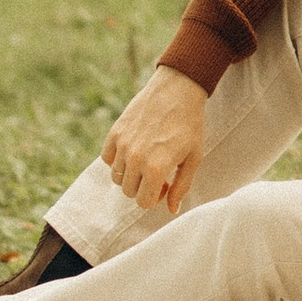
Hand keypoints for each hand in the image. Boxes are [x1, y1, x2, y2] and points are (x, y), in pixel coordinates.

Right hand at [102, 64, 210, 213]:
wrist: (178, 89)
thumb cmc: (190, 125)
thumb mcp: (194, 158)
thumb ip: (182, 187)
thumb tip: (171, 210)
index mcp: (156, 168)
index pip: (143, 202)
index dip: (155, 198)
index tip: (166, 185)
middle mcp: (135, 158)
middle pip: (129, 192)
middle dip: (143, 188)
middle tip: (158, 173)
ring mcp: (123, 145)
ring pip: (117, 177)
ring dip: (131, 175)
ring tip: (146, 161)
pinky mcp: (115, 132)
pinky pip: (107, 159)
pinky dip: (117, 160)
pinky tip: (133, 151)